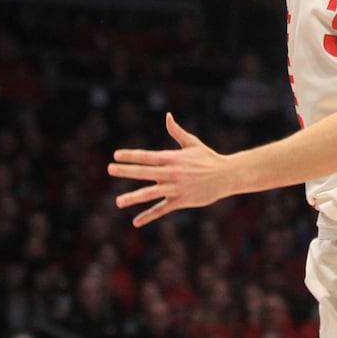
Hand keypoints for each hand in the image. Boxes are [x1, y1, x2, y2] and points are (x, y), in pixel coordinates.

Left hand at [108, 112, 230, 226]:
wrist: (226, 176)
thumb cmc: (208, 158)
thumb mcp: (192, 143)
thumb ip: (176, 131)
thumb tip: (167, 116)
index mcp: (172, 158)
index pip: (147, 156)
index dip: (131, 155)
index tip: (116, 155)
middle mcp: (171, 173)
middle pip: (145, 172)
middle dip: (127, 171)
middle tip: (110, 169)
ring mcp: (175, 188)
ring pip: (150, 194)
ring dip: (133, 197)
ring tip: (117, 201)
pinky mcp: (180, 201)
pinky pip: (161, 209)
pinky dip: (148, 216)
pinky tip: (136, 221)